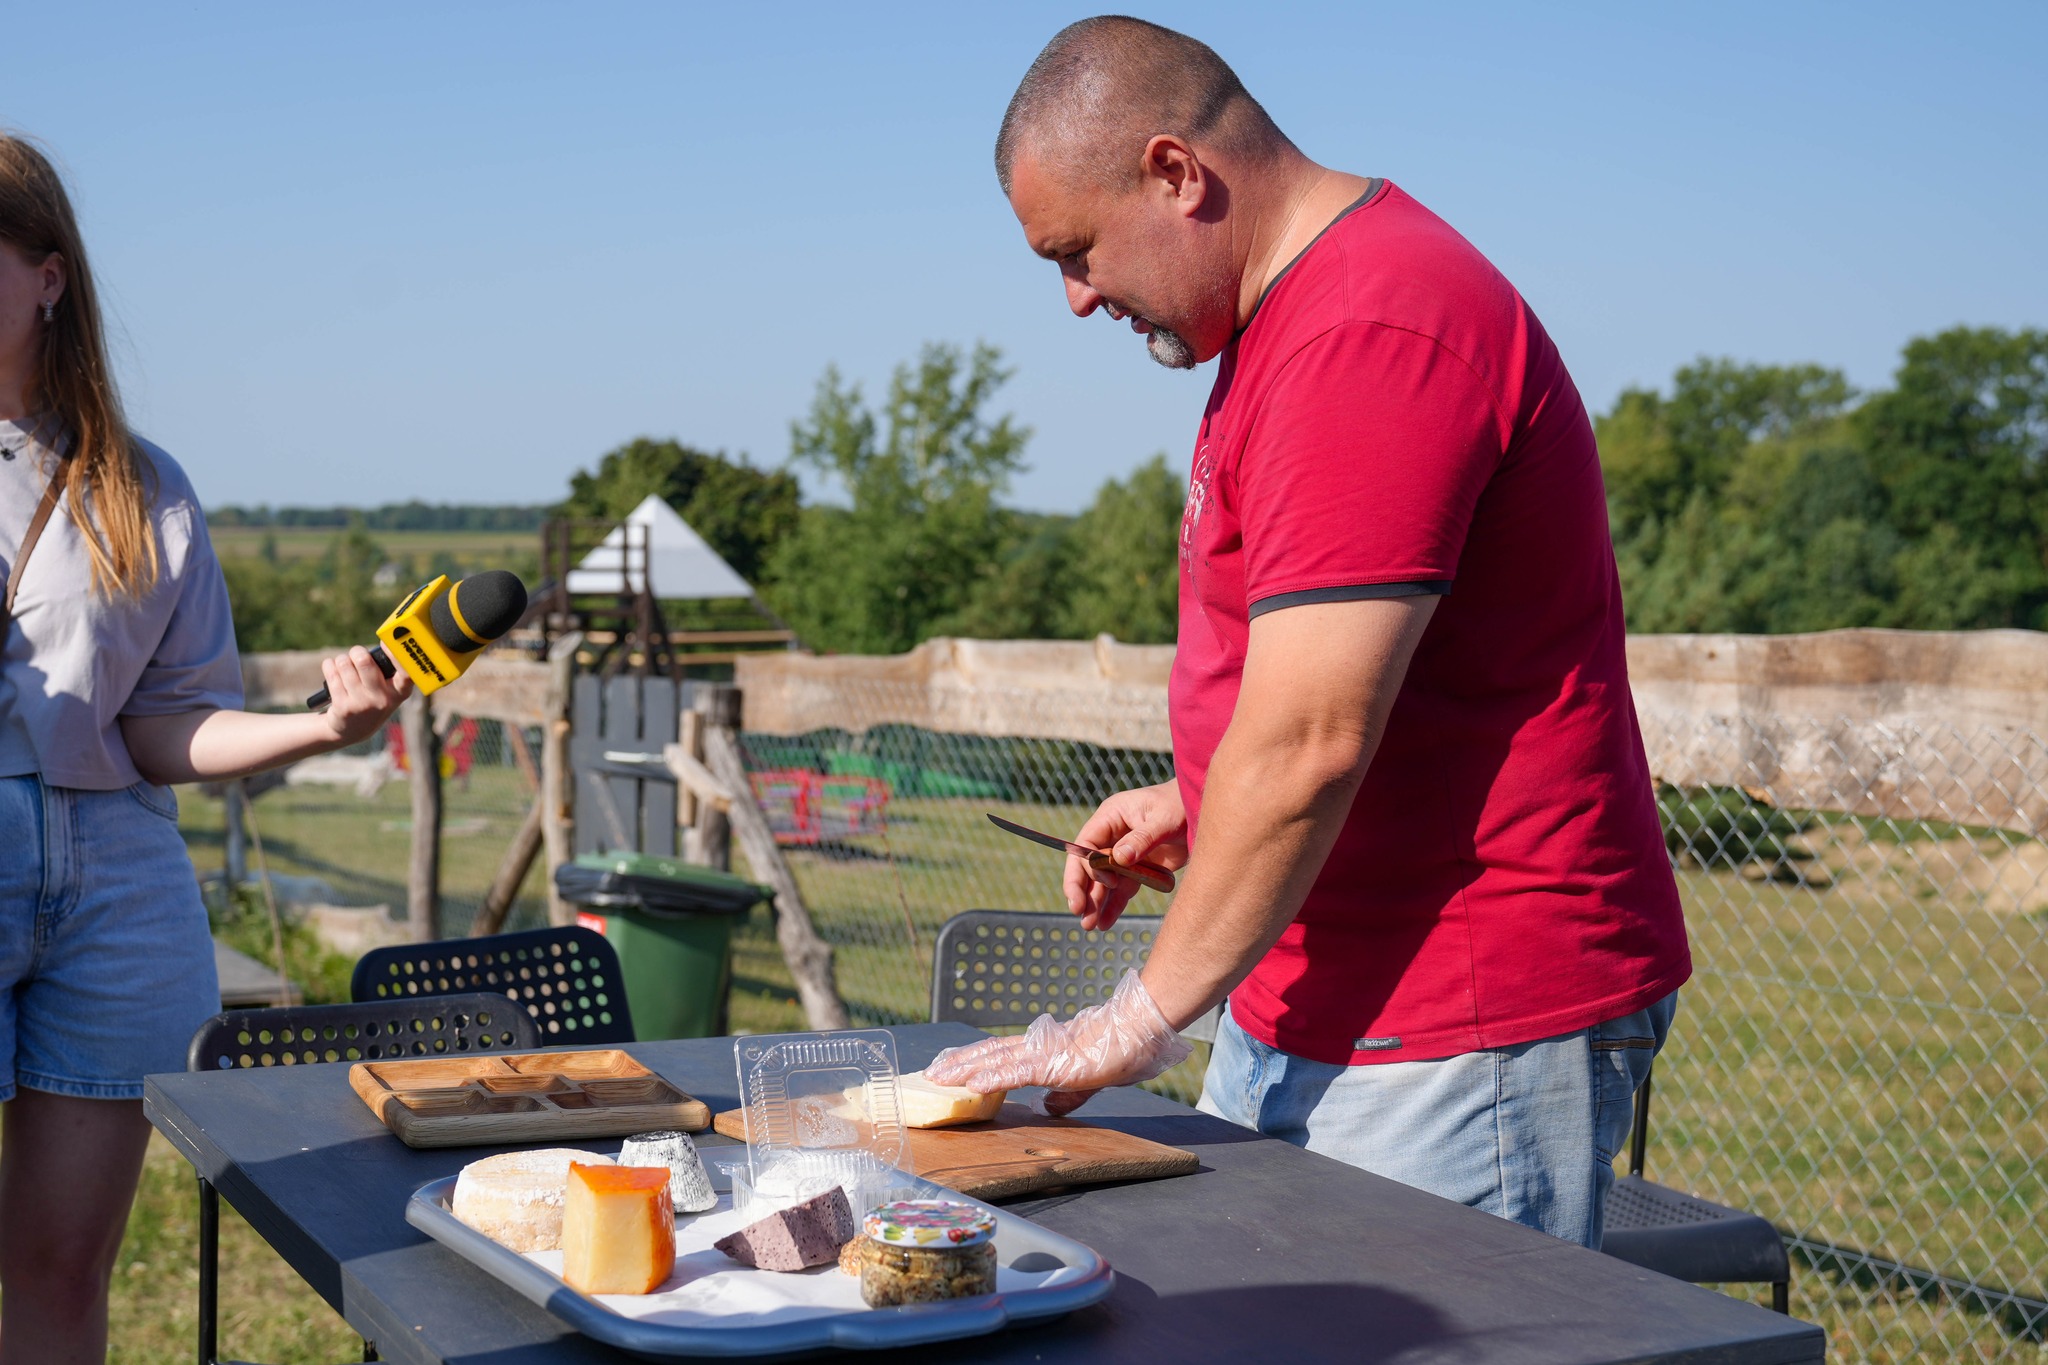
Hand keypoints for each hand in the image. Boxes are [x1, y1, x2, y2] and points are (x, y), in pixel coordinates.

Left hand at [316, 645, 411, 747]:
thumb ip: (388, 671)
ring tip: (344, 665)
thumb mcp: (388, 690)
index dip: (396, 656)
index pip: (406, 674)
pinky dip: (329, 666)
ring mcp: (362, 705)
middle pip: (364, 662)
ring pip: (344, 664)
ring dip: (341, 660)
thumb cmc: (372, 699)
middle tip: (356, 654)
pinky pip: (331, 673)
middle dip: (357, 652)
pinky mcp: (343, 707)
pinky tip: (332, 669)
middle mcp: (382, 700)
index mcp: (399, 693)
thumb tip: (381, 644)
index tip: (386, 643)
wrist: (352, 730)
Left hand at [925, 970, 1191, 1116]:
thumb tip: (1048, 1106)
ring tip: (939, 1076)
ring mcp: (1045, 1053)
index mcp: (1048, 1049)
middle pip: (991, 1052)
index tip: (954, 1067)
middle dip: (960, 1063)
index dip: (978, 1060)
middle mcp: (1040, 1047)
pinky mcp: (1054, 1063)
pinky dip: (993, 1078)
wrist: (1141, 1030)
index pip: (1004, 1053)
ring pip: (996, 1059)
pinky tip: (973, 1084)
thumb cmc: (1124, 1048)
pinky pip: (1017, 1072)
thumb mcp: (1090, 1080)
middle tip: (931, 1072)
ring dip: (965, 1068)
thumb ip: (1068, 1093)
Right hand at [1065, 780, 1188, 928]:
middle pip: (1089, 865)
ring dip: (1096, 902)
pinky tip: (1105, 922)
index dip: (1087, 865)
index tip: (1104, 883)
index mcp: (1112, 816)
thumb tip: (1118, 858)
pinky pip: (1121, 889)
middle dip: (1082, 889)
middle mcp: (1112, 835)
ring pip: (1103, 881)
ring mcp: (1124, 853)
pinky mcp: (1138, 868)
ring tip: (1089, 926)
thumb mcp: (1164, 819)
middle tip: (1079, 912)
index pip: (1086, 843)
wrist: (1201, 811)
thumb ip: (1142, 838)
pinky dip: (1114, 906)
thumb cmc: (1181, 805)